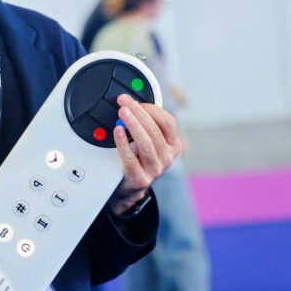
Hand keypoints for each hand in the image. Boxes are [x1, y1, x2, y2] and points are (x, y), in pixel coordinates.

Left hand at [107, 94, 181, 214]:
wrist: (129, 188)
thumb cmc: (139, 160)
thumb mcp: (148, 142)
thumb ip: (145, 124)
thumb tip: (130, 103)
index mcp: (173, 146)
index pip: (168, 122)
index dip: (153, 110)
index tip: (137, 102)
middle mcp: (167, 158)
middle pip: (154, 131)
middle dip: (139, 112)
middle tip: (124, 102)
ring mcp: (155, 170)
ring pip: (145, 143)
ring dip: (133, 124)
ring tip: (122, 112)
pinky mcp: (140, 179)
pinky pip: (130, 158)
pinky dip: (123, 143)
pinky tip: (118, 131)